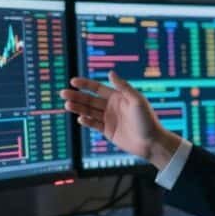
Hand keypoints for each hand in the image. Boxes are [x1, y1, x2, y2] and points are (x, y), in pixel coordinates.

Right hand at [60, 70, 181, 168]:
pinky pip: (94, 124)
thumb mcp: (137, 101)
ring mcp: (109, 119)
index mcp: (118, 96)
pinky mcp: (108, 131)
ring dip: (78, 108)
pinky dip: (86, 121)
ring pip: (89, 112)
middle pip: (89, 100)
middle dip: (76, 96)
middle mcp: (111, 106)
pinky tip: (80, 119)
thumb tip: (110, 72)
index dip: (85, 84)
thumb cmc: (147, 120)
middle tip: (63, 93)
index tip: (72, 82)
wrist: (152, 143)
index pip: (97, 88)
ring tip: (67, 105)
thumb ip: (123, 87)